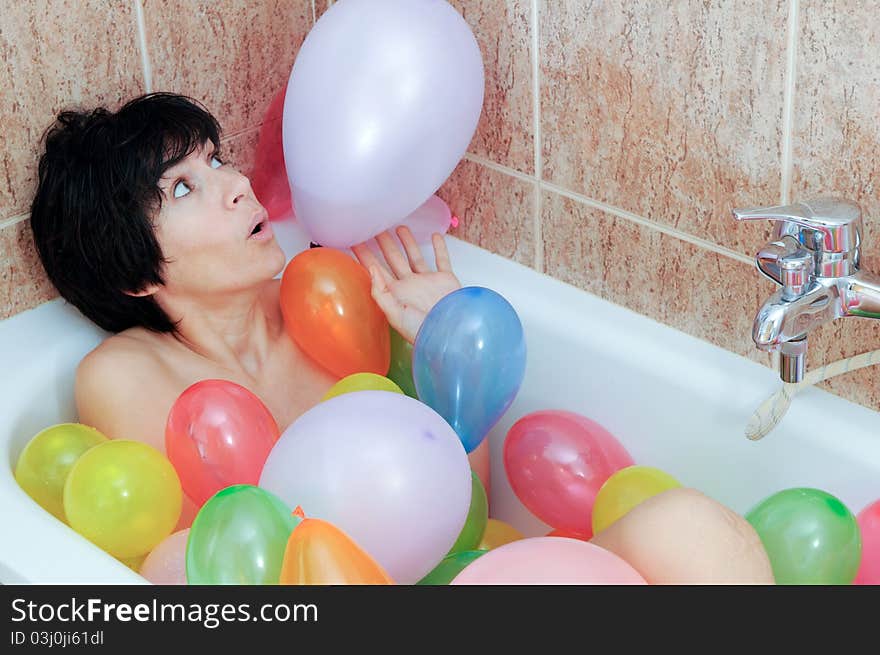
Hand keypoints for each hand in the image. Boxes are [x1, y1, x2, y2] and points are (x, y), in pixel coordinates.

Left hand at [352, 226, 460, 344]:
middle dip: (383, 245)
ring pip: (415, 256)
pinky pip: (441, 260)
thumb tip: (371, 268)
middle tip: (375, 228)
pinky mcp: (445, 280)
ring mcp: (428, 282)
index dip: (364, 256)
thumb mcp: (394, 314)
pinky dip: (440, 247)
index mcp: (395, 293)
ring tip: (400, 227)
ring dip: (408, 242)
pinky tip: (435, 236)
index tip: (354, 240)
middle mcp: (410, 286)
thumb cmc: (421, 330)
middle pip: (393, 260)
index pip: (376, 270)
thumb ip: (381, 292)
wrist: (450, 333)